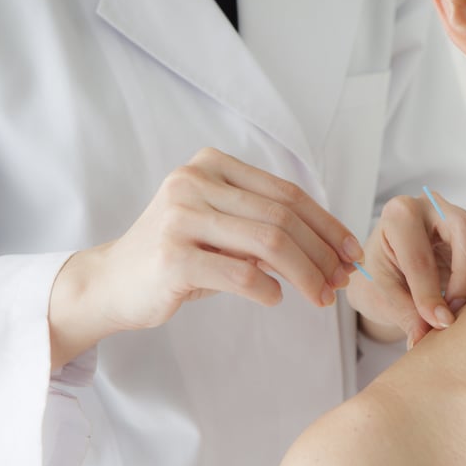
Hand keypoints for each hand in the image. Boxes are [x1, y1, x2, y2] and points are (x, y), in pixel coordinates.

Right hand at [48, 148, 362, 367]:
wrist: (113, 282)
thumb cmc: (179, 255)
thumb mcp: (223, 228)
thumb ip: (268, 226)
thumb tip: (335, 253)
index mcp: (212, 165)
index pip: (287, 193)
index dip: (327, 224)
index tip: (352, 252)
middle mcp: (194, 182)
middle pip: (283, 218)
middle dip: (322, 254)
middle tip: (341, 282)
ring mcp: (180, 217)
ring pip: (269, 243)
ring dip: (306, 275)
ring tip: (321, 297)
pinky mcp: (172, 256)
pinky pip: (240, 274)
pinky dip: (268, 290)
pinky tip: (276, 299)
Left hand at [347, 190, 465, 349]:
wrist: (395, 268)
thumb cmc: (386, 277)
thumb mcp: (382, 295)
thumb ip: (404, 314)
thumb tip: (424, 339)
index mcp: (399, 216)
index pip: (420, 255)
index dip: (428, 294)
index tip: (438, 324)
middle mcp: (433, 205)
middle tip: (456, 313)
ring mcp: (463, 212)